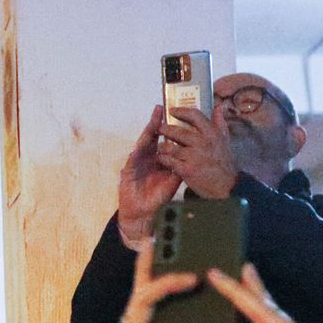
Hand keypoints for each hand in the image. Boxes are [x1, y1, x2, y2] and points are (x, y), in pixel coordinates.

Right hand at [118, 106, 184, 250]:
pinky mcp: (127, 173)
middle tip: (161, 109)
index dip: (167, 125)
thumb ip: (181, 166)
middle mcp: (146, 158)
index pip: (162, 138)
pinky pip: (132, 162)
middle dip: (155, 123)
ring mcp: (136, 164)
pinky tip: (138, 148)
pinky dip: (135, 155)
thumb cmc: (156, 197)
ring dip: (145, 134)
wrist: (143, 214)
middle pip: (151, 137)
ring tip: (151, 123)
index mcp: (157, 158)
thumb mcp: (173, 180)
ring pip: (141, 145)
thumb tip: (195, 154)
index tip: (175, 112)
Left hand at [159, 108, 238, 197]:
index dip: (181, 111)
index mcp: (212, 133)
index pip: (194, 115)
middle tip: (160, 128)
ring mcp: (194, 156)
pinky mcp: (187, 169)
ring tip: (160, 146)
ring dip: (162, 146)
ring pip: (170, 146)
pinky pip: (169, 161)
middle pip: (177, 130)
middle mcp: (202, 142)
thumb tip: (219, 107)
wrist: (226, 186)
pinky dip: (164, 159)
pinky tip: (162, 158)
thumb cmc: (224, 162)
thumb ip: (220, 122)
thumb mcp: (225, 139)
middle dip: (165, 129)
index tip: (172, 110)